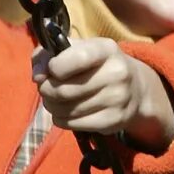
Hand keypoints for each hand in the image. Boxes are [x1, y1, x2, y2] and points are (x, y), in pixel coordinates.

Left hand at [37, 37, 173, 150]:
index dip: (54, 67)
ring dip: (52, 107)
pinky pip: (73, 124)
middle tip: (46, 89)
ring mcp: (117, 99)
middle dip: (47, 91)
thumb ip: (48, 55)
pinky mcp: (114, 121)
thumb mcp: (77, 50)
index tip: (51, 70)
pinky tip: (65, 113)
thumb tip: (37, 75)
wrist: (135, 88)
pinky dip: (61, 120)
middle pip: (64, 89)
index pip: (76, 58)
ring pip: (67, 109)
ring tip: (54, 101)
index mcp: (106, 49)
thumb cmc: (96, 65)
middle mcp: (117, 73)